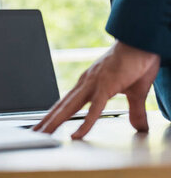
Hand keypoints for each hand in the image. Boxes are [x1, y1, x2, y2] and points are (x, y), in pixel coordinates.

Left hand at [33, 41, 159, 138]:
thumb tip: (139, 127)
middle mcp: (86, 84)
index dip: (54, 115)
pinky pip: (94, 109)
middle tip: (34, 133)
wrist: (142, 42)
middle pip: (62, 107)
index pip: (66, 103)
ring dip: (56, 122)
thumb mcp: (134, 93)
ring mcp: (93, 84)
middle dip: (48, 121)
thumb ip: (134, 111)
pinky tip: (76, 135)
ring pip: (70, 108)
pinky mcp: (106, 87)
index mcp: (88, 84)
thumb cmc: (136, 62)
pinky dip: (85, 124)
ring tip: (44, 135)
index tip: (43, 125)